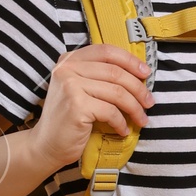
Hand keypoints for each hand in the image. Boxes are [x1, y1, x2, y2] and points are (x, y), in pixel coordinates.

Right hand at [27, 45, 151, 172]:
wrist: (46, 145)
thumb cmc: (68, 119)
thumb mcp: (79, 89)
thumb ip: (98, 76)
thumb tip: (137, 75)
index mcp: (69, 60)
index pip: (106, 51)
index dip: (130, 60)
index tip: (145, 73)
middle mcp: (67, 69)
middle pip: (115, 73)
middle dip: (138, 89)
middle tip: (149, 102)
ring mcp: (71, 86)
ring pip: (117, 93)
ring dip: (135, 108)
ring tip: (141, 119)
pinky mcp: (76, 106)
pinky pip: (111, 111)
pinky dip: (121, 122)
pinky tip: (123, 130)